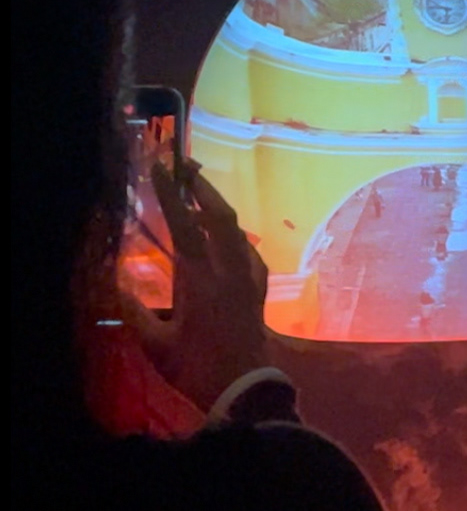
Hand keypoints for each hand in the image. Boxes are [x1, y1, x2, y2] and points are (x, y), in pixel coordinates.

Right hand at [121, 159, 269, 411]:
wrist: (245, 390)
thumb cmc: (196, 369)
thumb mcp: (155, 345)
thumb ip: (135, 311)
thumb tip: (118, 283)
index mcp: (201, 279)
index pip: (185, 225)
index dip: (173, 193)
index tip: (161, 167)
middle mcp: (229, 270)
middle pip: (221, 216)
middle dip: (204, 187)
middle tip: (186, 166)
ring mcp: (248, 279)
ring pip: (237, 231)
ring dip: (219, 209)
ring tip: (201, 196)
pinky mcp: (259, 291)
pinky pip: (249, 252)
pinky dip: (235, 236)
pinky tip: (228, 240)